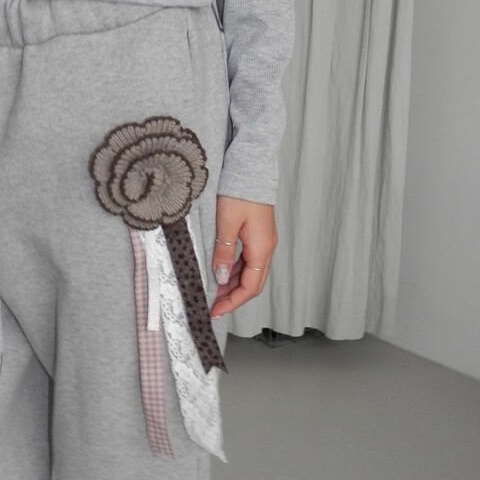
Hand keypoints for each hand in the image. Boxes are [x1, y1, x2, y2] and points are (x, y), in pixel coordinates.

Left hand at [210, 194, 276, 318]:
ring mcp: (263, 242)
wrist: (251, 168)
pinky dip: (234, 271)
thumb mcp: (226, 223)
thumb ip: (224, 252)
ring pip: (249, 273)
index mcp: (262, 249)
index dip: (232, 302)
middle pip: (252, 284)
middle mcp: (266, 248)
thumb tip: (220, 278)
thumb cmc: (240, 191)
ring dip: (232, 285)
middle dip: (233, 298)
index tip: (215, 311)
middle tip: (213, 307)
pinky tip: (220, 273)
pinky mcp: (257, 236)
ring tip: (213, 293)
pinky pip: (247, 261)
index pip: (250, 287)